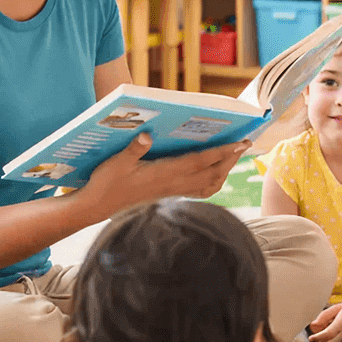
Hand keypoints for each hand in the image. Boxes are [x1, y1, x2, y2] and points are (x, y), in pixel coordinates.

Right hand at [83, 134, 246, 216]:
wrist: (98, 207)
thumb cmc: (106, 183)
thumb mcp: (116, 162)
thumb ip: (133, 149)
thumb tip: (147, 134)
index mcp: (164, 174)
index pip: (200, 162)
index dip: (222, 152)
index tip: (239, 143)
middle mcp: (173, 185)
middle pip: (212, 173)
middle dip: (230, 159)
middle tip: (244, 143)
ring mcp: (173, 193)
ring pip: (209, 184)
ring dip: (225, 170)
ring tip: (234, 156)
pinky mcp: (169, 197)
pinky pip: (200, 192)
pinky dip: (214, 182)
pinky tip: (215, 173)